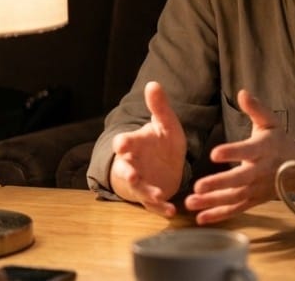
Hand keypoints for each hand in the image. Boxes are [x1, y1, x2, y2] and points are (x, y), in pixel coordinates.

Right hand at [109, 81, 186, 217]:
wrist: (164, 164)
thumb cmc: (161, 142)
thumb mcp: (164, 124)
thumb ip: (159, 107)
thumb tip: (153, 83)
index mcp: (134, 145)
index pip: (123, 143)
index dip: (123, 143)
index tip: (122, 143)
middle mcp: (132, 165)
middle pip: (125, 169)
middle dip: (127, 171)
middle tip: (130, 173)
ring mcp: (141, 182)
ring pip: (139, 189)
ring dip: (145, 192)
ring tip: (155, 195)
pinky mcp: (152, 196)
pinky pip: (154, 204)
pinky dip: (161, 208)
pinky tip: (171, 210)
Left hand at [184, 88, 294, 223]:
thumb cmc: (279, 141)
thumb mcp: (270, 122)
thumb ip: (256, 109)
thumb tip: (242, 92)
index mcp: (263, 149)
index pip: (247, 150)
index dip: (232, 152)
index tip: (214, 153)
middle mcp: (260, 171)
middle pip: (239, 179)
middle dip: (219, 184)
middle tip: (198, 186)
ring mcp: (256, 188)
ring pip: (234, 197)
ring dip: (212, 201)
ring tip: (190, 202)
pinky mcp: (253, 200)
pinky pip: (236, 209)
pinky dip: (219, 215)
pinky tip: (200, 218)